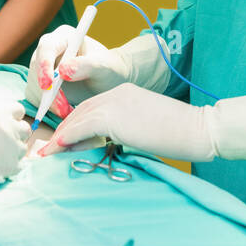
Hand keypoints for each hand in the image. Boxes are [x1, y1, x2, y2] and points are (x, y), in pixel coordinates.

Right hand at [0, 101, 29, 193]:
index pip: (17, 110)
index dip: (11, 117)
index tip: (5, 124)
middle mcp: (7, 126)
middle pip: (24, 129)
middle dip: (15, 135)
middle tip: (1, 142)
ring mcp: (9, 147)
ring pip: (22, 148)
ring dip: (13, 152)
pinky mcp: (7, 166)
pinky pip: (19, 166)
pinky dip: (11, 168)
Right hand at [25, 31, 168, 108]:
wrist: (109, 82)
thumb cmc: (109, 69)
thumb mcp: (104, 66)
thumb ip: (87, 65)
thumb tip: (63, 70)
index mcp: (64, 37)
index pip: (47, 48)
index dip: (44, 65)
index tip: (48, 84)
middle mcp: (49, 51)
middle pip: (36, 69)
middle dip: (46, 91)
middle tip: (62, 108)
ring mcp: (43, 68)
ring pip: (35, 85)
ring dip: (47, 102)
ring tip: (67, 112)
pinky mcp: (41, 85)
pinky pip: (37, 97)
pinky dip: (47, 107)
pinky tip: (64, 111)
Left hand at [38, 83, 245, 163]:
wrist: (197, 129)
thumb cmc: (179, 134)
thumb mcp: (144, 128)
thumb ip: (122, 130)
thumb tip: (101, 143)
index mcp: (126, 92)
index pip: (93, 108)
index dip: (76, 126)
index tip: (65, 143)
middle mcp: (117, 92)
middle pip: (81, 111)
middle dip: (64, 130)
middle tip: (49, 149)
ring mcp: (115, 101)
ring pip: (78, 118)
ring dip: (61, 137)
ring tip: (47, 153)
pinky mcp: (113, 116)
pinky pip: (81, 128)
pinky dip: (66, 139)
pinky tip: (57, 151)